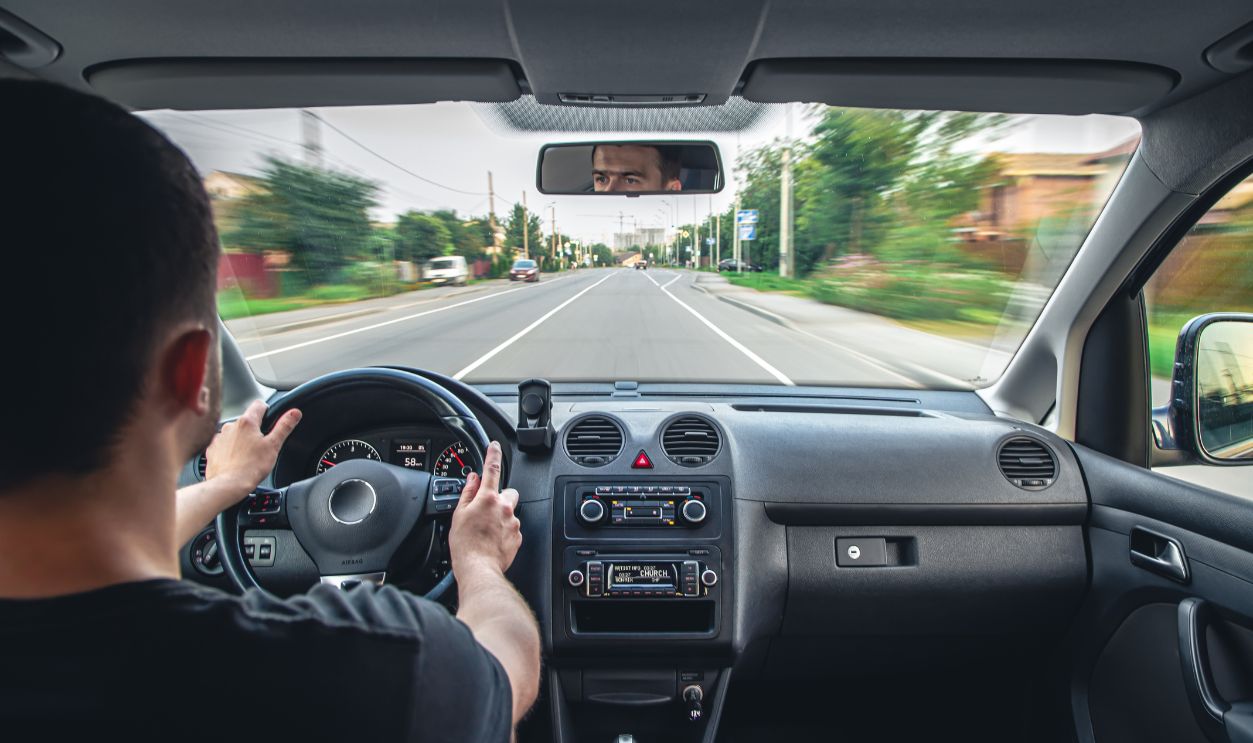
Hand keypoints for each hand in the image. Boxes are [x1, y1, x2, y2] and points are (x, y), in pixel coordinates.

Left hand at [205, 400, 301, 498]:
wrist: (228, 485)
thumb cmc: (250, 467)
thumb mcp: (274, 446)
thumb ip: (284, 427)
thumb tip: (294, 413)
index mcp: (247, 422)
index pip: (259, 405)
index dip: (268, 411)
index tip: (271, 420)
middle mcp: (230, 426)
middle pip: (247, 421)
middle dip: (255, 430)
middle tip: (262, 446)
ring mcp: (219, 438)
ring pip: (234, 433)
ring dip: (241, 440)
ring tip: (248, 456)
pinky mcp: (212, 449)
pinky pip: (223, 445)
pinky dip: (230, 450)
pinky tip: (236, 461)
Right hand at [449, 441, 521, 576]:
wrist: (478, 569)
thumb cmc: (465, 545)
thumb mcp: (459, 515)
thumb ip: (467, 493)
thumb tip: (472, 479)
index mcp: (487, 499)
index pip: (492, 469)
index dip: (493, 455)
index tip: (494, 447)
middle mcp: (504, 507)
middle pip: (508, 492)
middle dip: (499, 497)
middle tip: (486, 509)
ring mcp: (513, 522)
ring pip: (510, 511)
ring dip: (501, 516)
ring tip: (486, 530)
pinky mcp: (518, 536)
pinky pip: (512, 527)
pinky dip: (504, 531)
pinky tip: (492, 540)